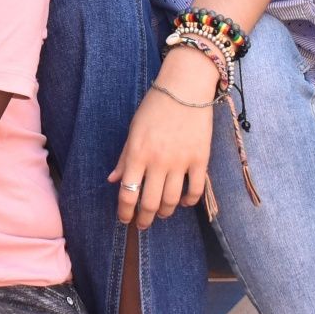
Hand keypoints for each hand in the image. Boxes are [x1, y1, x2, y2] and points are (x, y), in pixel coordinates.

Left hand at [108, 50, 216, 228]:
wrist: (185, 89)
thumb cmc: (154, 107)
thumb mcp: (134, 130)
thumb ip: (125, 158)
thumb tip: (113, 180)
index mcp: (137, 153)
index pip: (128, 193)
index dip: (124, 211)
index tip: (124, 219)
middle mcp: (158, 161)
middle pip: (149, 202)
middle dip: (143, 219)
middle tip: (142, 224)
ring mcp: (181, 162)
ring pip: (172, 200)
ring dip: (164, 212)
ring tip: (160, 213)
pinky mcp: (200, 160)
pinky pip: (196, 190)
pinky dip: (189, 201)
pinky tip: (184, 202)